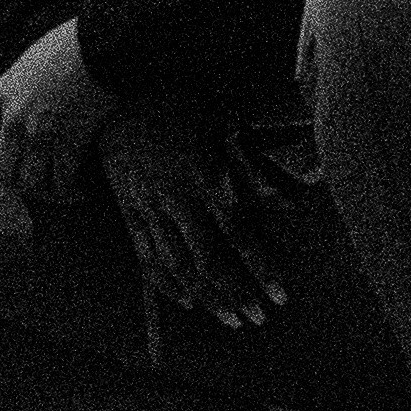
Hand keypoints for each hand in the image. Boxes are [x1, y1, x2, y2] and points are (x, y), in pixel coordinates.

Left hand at [0, 20, 113, 201]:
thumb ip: (16, 92)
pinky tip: (82, 191)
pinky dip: (72, 190)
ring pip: (31, 184)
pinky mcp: (68, 142)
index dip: (4, 162)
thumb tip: (14, 112)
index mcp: (0, 98)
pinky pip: (62, 181)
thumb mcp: (26, 66)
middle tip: (42, 185)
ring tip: (63, 192)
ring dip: (47, 192)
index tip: (21, 166)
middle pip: (4, 173)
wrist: (96, 46)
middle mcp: (13, 120)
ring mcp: (39, 134)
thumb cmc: (68, 48)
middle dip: (22, 184)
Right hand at [95, 102, 283, 328]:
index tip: (281, 296)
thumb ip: (252, 167)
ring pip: (177, 263)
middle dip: (235, 293)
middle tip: (258, 319)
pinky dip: (164, 281)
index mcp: (203, 178)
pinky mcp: (127, 209)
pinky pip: (145, 253)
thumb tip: (292, 202)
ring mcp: (147, 206)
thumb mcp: (221, 127)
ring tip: (230, 320)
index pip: (238, 235)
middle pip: (207, 259)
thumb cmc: (178, 105)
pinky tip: (184, 300)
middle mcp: (176, 199)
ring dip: (206, 296)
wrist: (119, 91)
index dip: (261, 269)